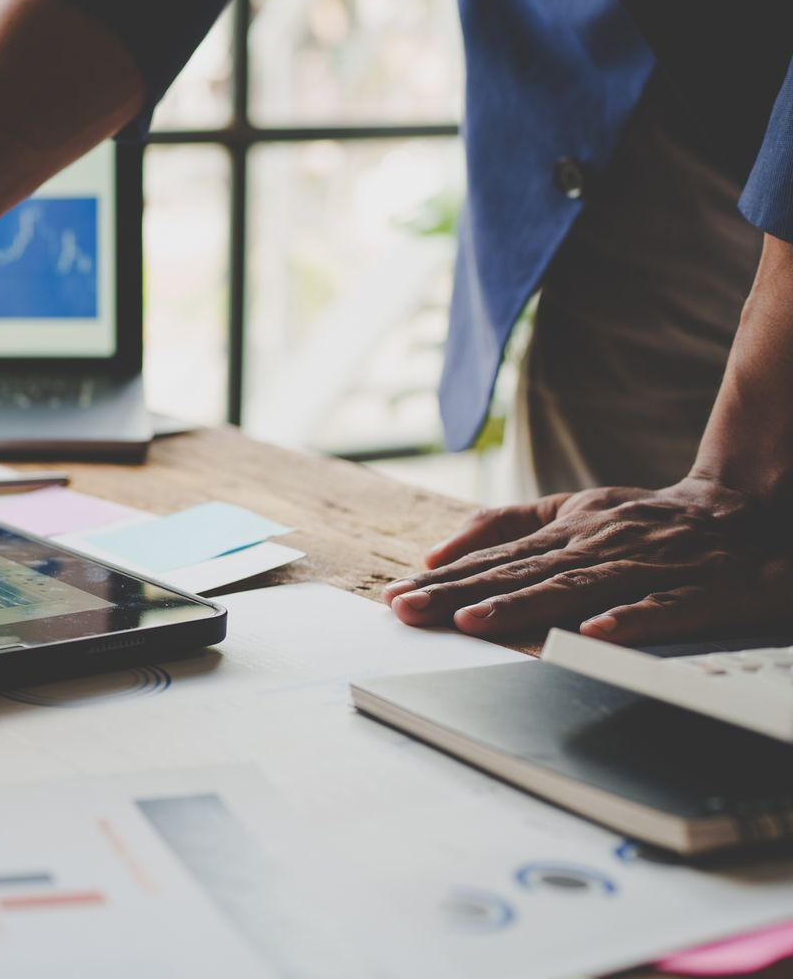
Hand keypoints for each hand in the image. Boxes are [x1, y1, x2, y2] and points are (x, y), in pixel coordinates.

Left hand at [382, 478, 792, 641]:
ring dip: (522, 605)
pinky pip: (660, 606)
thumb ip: (508, 525)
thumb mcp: (575, 509)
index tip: (397, 596)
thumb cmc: (648, 518)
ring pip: (575, 587)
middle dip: (461, 592)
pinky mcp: (697, 588)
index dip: (445, 578)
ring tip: (472, 621)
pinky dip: (627, 619)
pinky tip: (591, 634)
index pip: (496, 558)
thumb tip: (437, 550)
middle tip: (408, 610)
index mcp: (569, 528)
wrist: (745, 508)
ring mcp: (646, 564)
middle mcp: (599, 543)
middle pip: (520, 572)